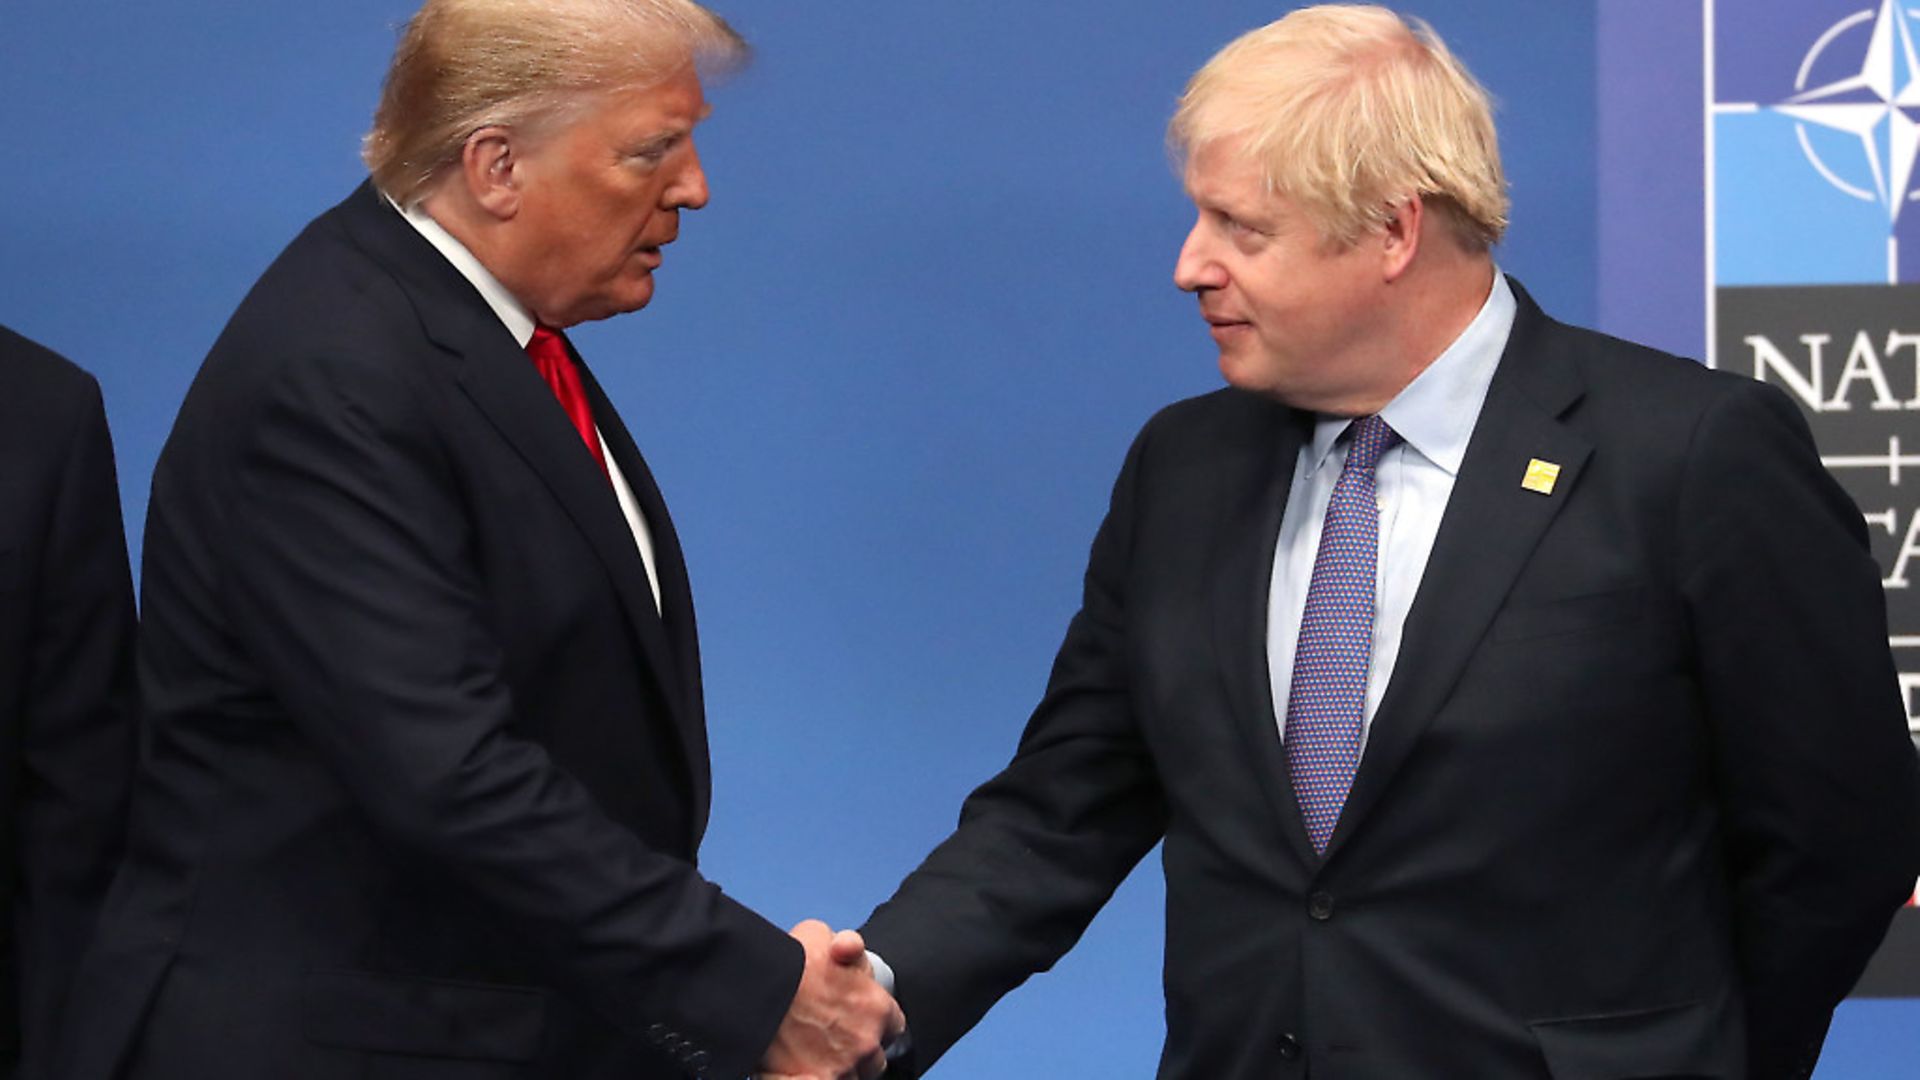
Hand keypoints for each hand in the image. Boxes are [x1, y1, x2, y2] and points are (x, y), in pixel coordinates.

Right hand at [759, 920, 904, 1079]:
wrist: (756, 992)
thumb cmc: (788, 964)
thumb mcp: (819, 935)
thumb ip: (846, 945)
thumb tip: (847, 949)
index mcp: (878, 1008)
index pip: (892, 1025)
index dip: (875, 1022)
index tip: (858, 1019)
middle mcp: (868, 1043)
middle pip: (875, 1057)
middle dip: (858, 1049)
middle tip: (831, 1038)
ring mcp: (845, 1069)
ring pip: (853, 1077)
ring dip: (840, 1068)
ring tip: (815, 1056)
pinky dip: (815, 1079)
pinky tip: (803, 1071)